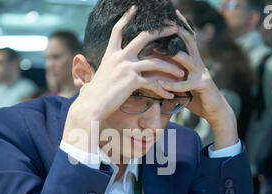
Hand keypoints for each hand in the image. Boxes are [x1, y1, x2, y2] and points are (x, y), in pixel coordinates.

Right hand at [63, 6, 183, 152]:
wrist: (91, 105)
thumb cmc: (93, 95)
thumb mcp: (97, 75)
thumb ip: (102, 67)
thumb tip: (90, 62)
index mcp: (111, 54)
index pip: (118, 30)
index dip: (126, 17)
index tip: (135, 8)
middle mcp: (120, 57)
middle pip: (144, 37)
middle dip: (161, 32)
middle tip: (174, 29)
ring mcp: (126, 68)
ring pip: (155, 62)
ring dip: (171, 67)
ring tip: (181, 72)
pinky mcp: (132, 81)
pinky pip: (153, 83)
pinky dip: (163, 89)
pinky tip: (170, 94)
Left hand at [158, 10, 238, 149]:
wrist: (215, 111)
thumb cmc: (196, 97)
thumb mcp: (182, 83)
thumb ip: (172, 75)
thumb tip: (152, 71)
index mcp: (193, 60)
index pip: (186, 38)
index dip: (179, 25)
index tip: (168, 14)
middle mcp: (199, 63)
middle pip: (188, 41)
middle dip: (176, 30)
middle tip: (163, 22)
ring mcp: (202, 73)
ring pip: (187, 59)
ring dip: (172, 53)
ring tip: (157, 49)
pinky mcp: (203, 85)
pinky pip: (186, 84)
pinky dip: (174, 84)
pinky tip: (162, 84)